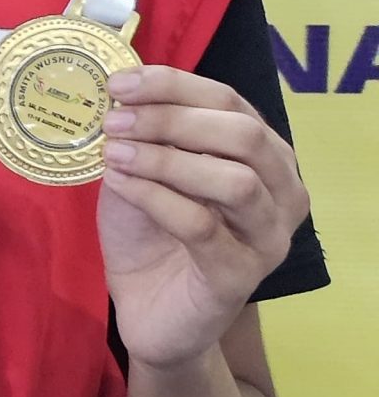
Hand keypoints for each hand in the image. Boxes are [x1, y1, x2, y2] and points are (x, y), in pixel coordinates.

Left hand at [98, 66, 307, 368]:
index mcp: (264, 155)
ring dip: (166, 159)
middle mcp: (281, 192)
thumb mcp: (143, 171)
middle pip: (242, 134)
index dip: (174, 85)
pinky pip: (202, 226)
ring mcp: (268, 238)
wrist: (147, 311)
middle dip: (172, 119)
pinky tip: (119, 184)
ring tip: (114, 154)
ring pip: (234, 181)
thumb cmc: (151, 233)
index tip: (119, 85)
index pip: (230, 102)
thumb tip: (120, 93)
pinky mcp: (241, 277)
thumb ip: (144, 135)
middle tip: (115, 122)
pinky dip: (156, 197)